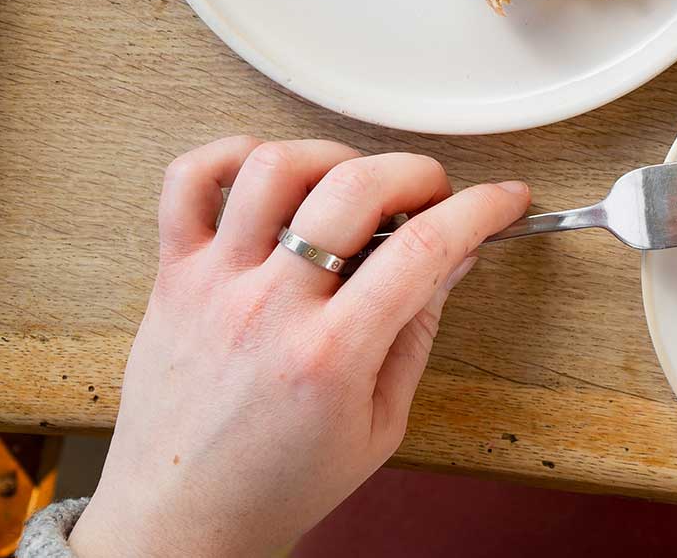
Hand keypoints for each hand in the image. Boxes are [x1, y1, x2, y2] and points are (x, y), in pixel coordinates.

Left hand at [68, 138, 529, 557]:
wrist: (182, 521)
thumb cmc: (277, 485)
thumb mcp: (379, 424)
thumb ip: (417, 331)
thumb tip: (456, 256)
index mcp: (328, 357)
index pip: (424, 248)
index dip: (480, 209)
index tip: (503, 199)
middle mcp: (268, 309)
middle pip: (354, 187)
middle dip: (416, 172)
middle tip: (432, 193)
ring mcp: (214, 285)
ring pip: (273, 168)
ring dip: (331, 157)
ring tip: (352, 186)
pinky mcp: (174, 276)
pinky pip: (187, 181)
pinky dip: (231, 155)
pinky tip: (271, 176)